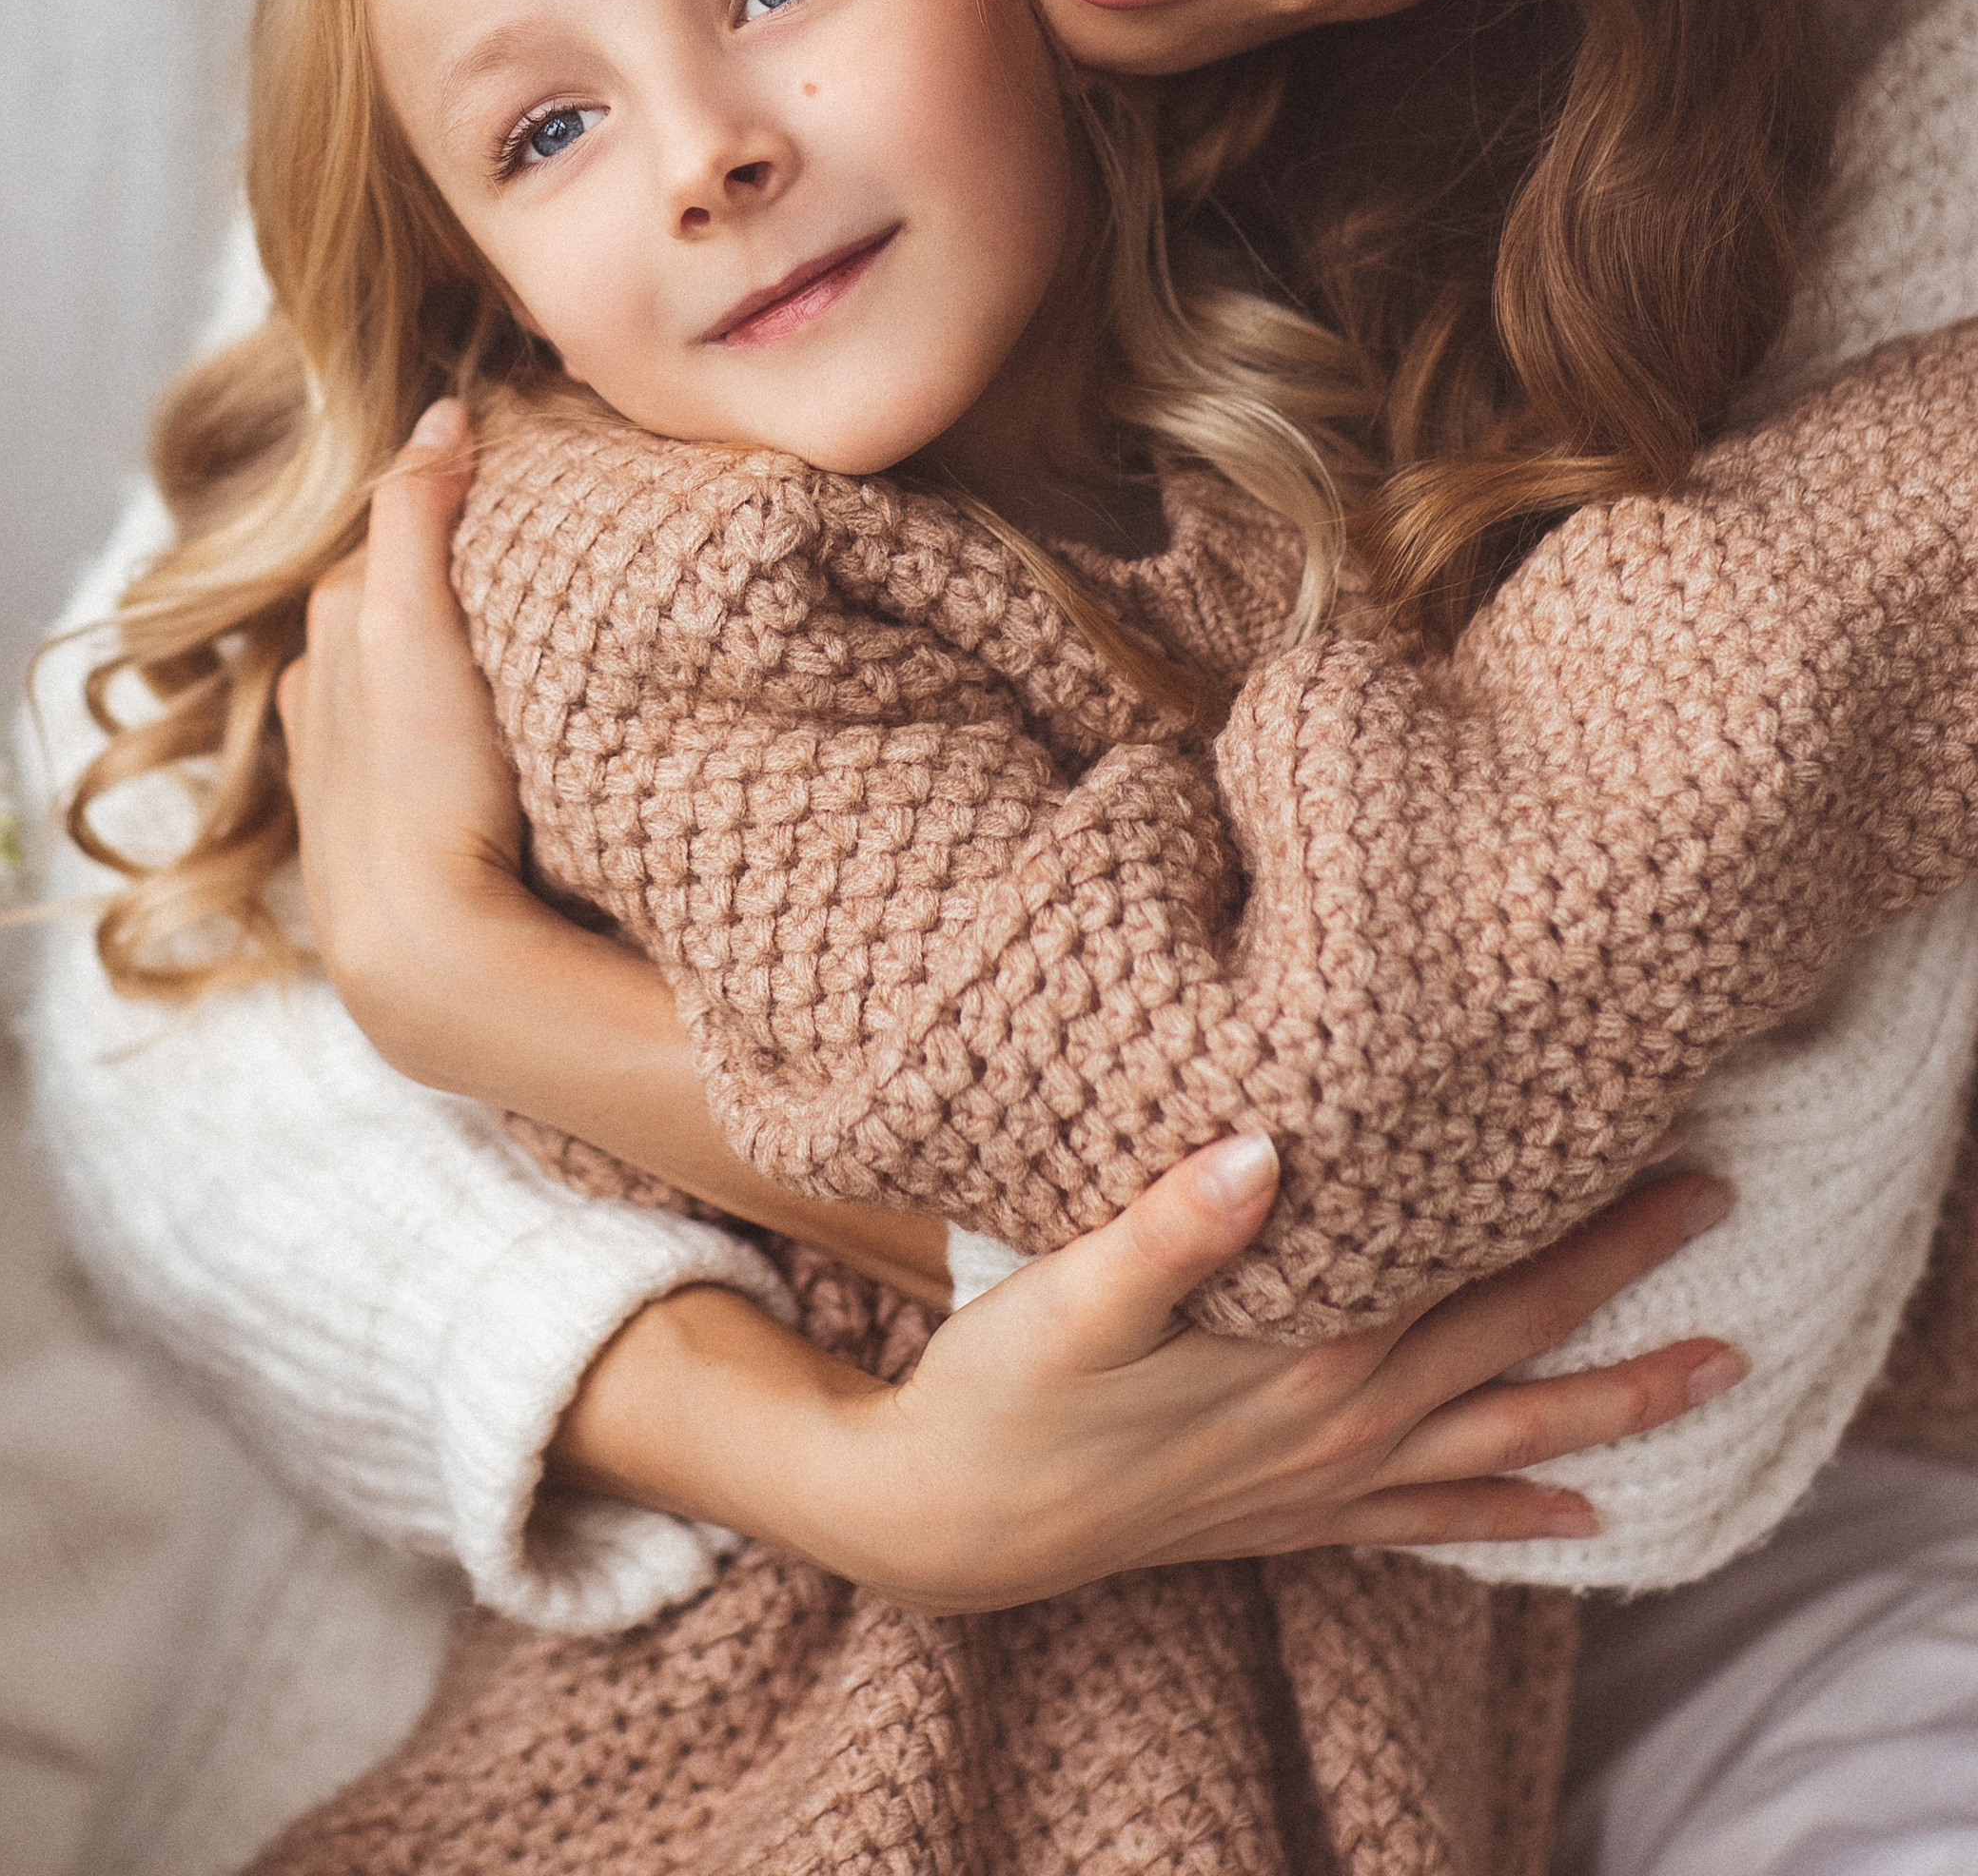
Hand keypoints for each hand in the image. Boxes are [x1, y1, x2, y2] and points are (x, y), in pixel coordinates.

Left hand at [276, 401, 949, 1299]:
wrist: (757, 1188)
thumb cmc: (763, 1027)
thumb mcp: (704, 849)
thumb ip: (619, 727)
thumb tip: (564, 544)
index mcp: (431, 927)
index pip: (396, 659)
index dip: (419, 522)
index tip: (459, 417)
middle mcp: (374, 946)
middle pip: (341, 665)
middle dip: (392, 539)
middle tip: (463, 432)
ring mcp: (365, 953)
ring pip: (324, 705)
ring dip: (378, 598)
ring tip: (453, 501)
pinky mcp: (374, 947)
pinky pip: (335, 763)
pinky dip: (370, 671)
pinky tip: (430, 621)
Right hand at [554, 1132, 1743, 1611]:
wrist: (950, 1520)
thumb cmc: (1006, 1388)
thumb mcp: (1072, 1294)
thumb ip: (1170, 1225)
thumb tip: (1264, 1151)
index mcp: (1312, 1351)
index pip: (1482, 1274)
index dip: (1578, 1220)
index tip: (1662, 1149)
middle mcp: (1342, 1421)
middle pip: (1519, 1343)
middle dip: (1626, 1281)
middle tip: (1719, 1205)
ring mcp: (1325, 1480)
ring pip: (1505, 1437)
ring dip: (1614, 1404)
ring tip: (1713, 1371)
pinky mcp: (1294, 1515)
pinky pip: (1436, 1518)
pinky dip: (1515, 1510)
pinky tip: (1574, 1512)